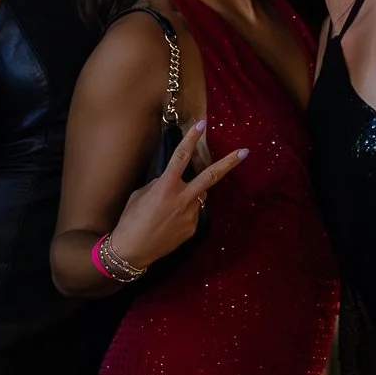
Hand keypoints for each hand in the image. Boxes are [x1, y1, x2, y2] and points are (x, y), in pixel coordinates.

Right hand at [106, 119, 244, 271]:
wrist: (132, 250)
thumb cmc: (130, 220)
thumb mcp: (141, 195)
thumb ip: (159, 184)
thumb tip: (171, 181)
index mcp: (166, 187)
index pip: (181, 157)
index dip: (191, 138)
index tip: (201, 124)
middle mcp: (182, 199)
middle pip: (210, 176)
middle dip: (229, 163)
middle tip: (245, 152)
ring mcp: (190, 215)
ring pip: (199, 196)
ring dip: (191, 194)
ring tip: (168, 208)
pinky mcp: (193, 228)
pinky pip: (193, 213)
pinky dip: (184, 212)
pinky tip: (168, 222)